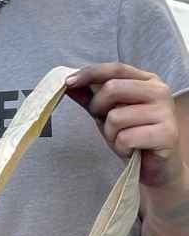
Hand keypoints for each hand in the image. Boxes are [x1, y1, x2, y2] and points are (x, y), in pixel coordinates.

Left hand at [66, 64, 184, 188]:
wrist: (155, 167)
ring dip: (111, 133)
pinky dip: (121, 148)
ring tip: (124, 140)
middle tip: (104, 122)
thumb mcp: (107, 113)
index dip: (90, 73)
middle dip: (98, 107)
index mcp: (148, 80)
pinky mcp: (167, 134)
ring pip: (116, 116)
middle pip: (113, 88)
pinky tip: (132, 151)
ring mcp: (165, 112)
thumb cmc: (132, 136)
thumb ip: (90, 97)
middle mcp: (159, 92)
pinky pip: (126, 138)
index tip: (68, 83)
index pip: (116, 68)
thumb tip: (67, 84)